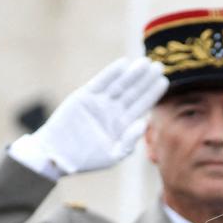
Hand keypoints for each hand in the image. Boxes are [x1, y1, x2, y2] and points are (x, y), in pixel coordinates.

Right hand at [30, 57, 167, 174]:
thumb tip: (143, 124)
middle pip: (133, 92)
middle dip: (146, 79)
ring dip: (132, 74)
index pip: (142, 105)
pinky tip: (123, 64)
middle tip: (160, 66)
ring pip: (119, 84)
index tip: (164, 81)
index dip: (152, 93)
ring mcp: (99, 102)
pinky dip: (111, 73)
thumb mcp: (113, 155)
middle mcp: (113, 111)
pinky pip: (100, 82)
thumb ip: (129, 141)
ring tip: (145, 62)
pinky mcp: (84, 97)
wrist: (58, 156)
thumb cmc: (86, 159)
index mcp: (122, 124)